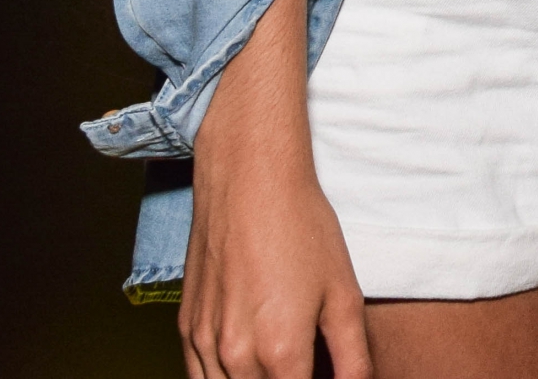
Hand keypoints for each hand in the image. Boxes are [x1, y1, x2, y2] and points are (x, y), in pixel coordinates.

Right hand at [179, 0, 370, 378]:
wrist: (249, 179)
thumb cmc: (301, 229)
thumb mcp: (343, 293)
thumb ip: (351, 356)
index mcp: (279, 352)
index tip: (327, 376)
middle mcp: (234, 356)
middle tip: (309, 366)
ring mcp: (203, 343)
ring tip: (283, 366)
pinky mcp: (186, 328)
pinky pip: (200, 377)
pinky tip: (249, 368)